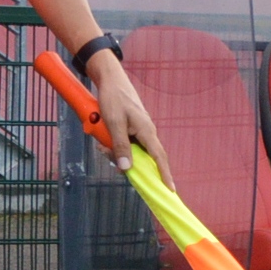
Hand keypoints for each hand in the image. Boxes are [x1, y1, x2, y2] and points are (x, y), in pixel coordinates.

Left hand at [88, 51, 173, 187]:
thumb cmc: (113, 98)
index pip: (159, 157)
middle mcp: (146, 133)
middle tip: (105, 151)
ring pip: (130, 150)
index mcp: (147, 131)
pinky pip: (124, 142)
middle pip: (141, 157)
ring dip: (114, 150)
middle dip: (124, 160)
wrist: (110, 80)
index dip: (165, 174)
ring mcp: (139, 131)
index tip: (170, 190)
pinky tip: (101, 138)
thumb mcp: (113, 122)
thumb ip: (120, 145)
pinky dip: (113, 143)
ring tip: (100, 142)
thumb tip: (126, 168)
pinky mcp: (131, 128)